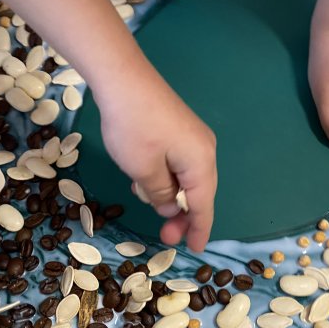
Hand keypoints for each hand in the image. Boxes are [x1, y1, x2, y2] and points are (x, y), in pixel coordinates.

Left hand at [95, 72, 216, 251]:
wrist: (124, 78)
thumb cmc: (134, 128)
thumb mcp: (143, 170)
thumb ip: (159, 194)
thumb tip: (168, 205)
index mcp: (201, 163)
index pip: (204, 205)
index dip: (199, 229)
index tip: (195, 249)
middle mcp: (204, 150)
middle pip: (199, 192)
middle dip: (182, 216)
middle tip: (165, 237)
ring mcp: (193, 137)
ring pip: (187, 178)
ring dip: (171, 196)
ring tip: (150, 207)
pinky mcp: (179, 129)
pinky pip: (178, 163)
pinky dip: (166, 178)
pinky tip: (146, 181)